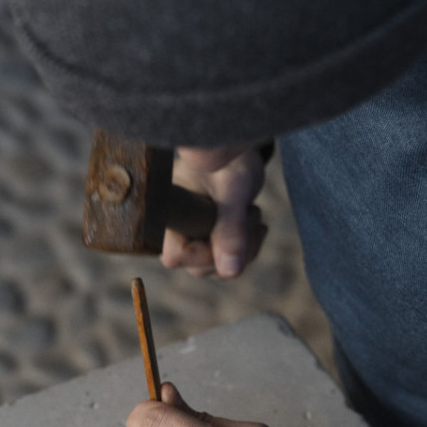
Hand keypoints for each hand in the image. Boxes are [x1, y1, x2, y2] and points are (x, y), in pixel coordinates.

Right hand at [162, 146, 268, 278]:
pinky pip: (231, 262)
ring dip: (245, 249)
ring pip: (218, 268)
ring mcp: (195, 237)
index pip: (175, 257)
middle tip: (249, 215)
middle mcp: (180, 230)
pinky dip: (248, 248)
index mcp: (172, 214)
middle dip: (232, 249)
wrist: (239, 154)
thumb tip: (230, 273)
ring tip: (252, 214)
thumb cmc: (231, 162)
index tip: (225, 224)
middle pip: (199, 268)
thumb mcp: (233, 192)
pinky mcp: (211, 240)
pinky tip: (254, 223)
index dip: (203, 254)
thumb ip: (230, 229)